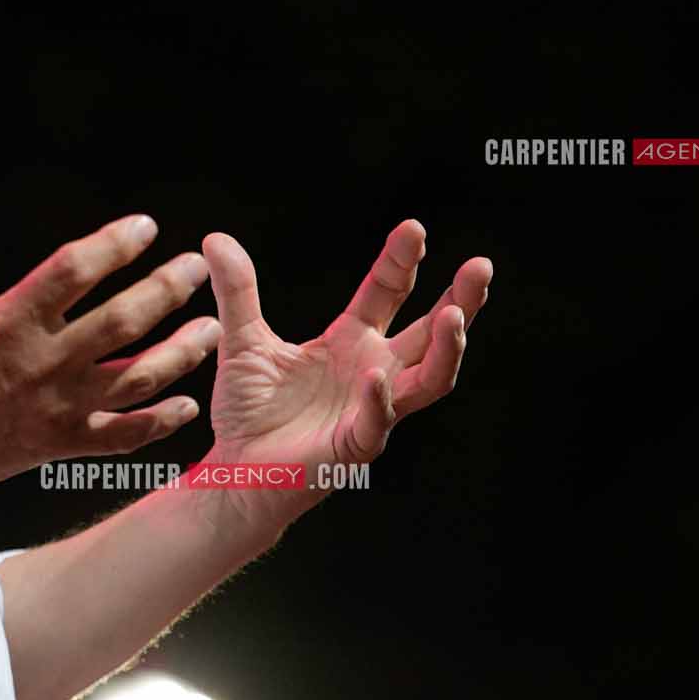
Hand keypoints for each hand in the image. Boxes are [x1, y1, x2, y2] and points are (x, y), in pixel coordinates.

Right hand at [0, 181, 221, 502]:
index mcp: (8, 321)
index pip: (74, 270)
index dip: (114, 243)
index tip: (144, 226)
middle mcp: (42, 363)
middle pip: (123, 321)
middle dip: (167, 289)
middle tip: (196, 268)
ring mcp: (57, 408)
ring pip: (138, 378)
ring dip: (181, 352)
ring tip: (211, 330)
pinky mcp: (60, 445)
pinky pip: (124, 435)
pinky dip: (161, 421)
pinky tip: (187, 403)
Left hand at [200, 221, 492, 528]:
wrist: (233, 471)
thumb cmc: (248, 411)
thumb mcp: (242, 341)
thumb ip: (237, 292)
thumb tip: (216, 238)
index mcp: (351, 342)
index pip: (388, 293)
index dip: (402, 262)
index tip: (414, 228)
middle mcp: (373, 371)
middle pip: (431, 334)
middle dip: (460, 302)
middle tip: (481, 267)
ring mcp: (371, 410)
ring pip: (428, 380)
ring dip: (445, 350)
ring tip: (454, 316)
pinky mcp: (354, 446)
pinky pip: (377, 422)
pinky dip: (378, 400)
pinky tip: (375, 376)